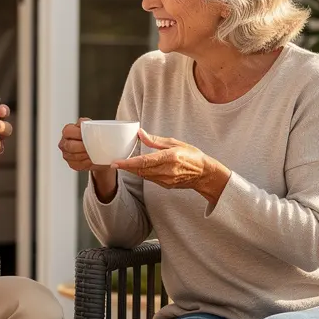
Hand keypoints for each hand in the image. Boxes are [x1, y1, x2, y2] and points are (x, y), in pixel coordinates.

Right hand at [59, 118, 118, 201]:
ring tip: (92, 156)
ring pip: (72, 156)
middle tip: (91, 149)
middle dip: (81, 148)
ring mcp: (66, 153)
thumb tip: (138, 131)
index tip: (88, 137)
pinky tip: (90, 162)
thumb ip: (114, 127)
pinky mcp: (70, 163)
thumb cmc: (103, 140)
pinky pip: (75, 165)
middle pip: (69, 145)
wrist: (102, 154)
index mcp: (70, 129)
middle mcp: (65, 140)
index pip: (69, 130)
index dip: (77, 134)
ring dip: (82, 156)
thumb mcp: (105, 130)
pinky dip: (83, 164)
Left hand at [112, 129, 230, 201]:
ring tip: (122, 164)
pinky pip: (149, 179)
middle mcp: (167, 171)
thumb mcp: (175, 143)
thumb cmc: (192, 155)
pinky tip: (137, 168)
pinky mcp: (165, 186)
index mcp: (169, 158)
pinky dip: (142, 173)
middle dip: (126, 167)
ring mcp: (166, 180)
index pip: (144, 161)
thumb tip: (140, 133)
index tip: (115, 163)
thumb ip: (155, 140)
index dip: (127, 163)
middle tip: (113, 162)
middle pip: (140, 170)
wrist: (204, 174)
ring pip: (143, 175)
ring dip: (132, 170)